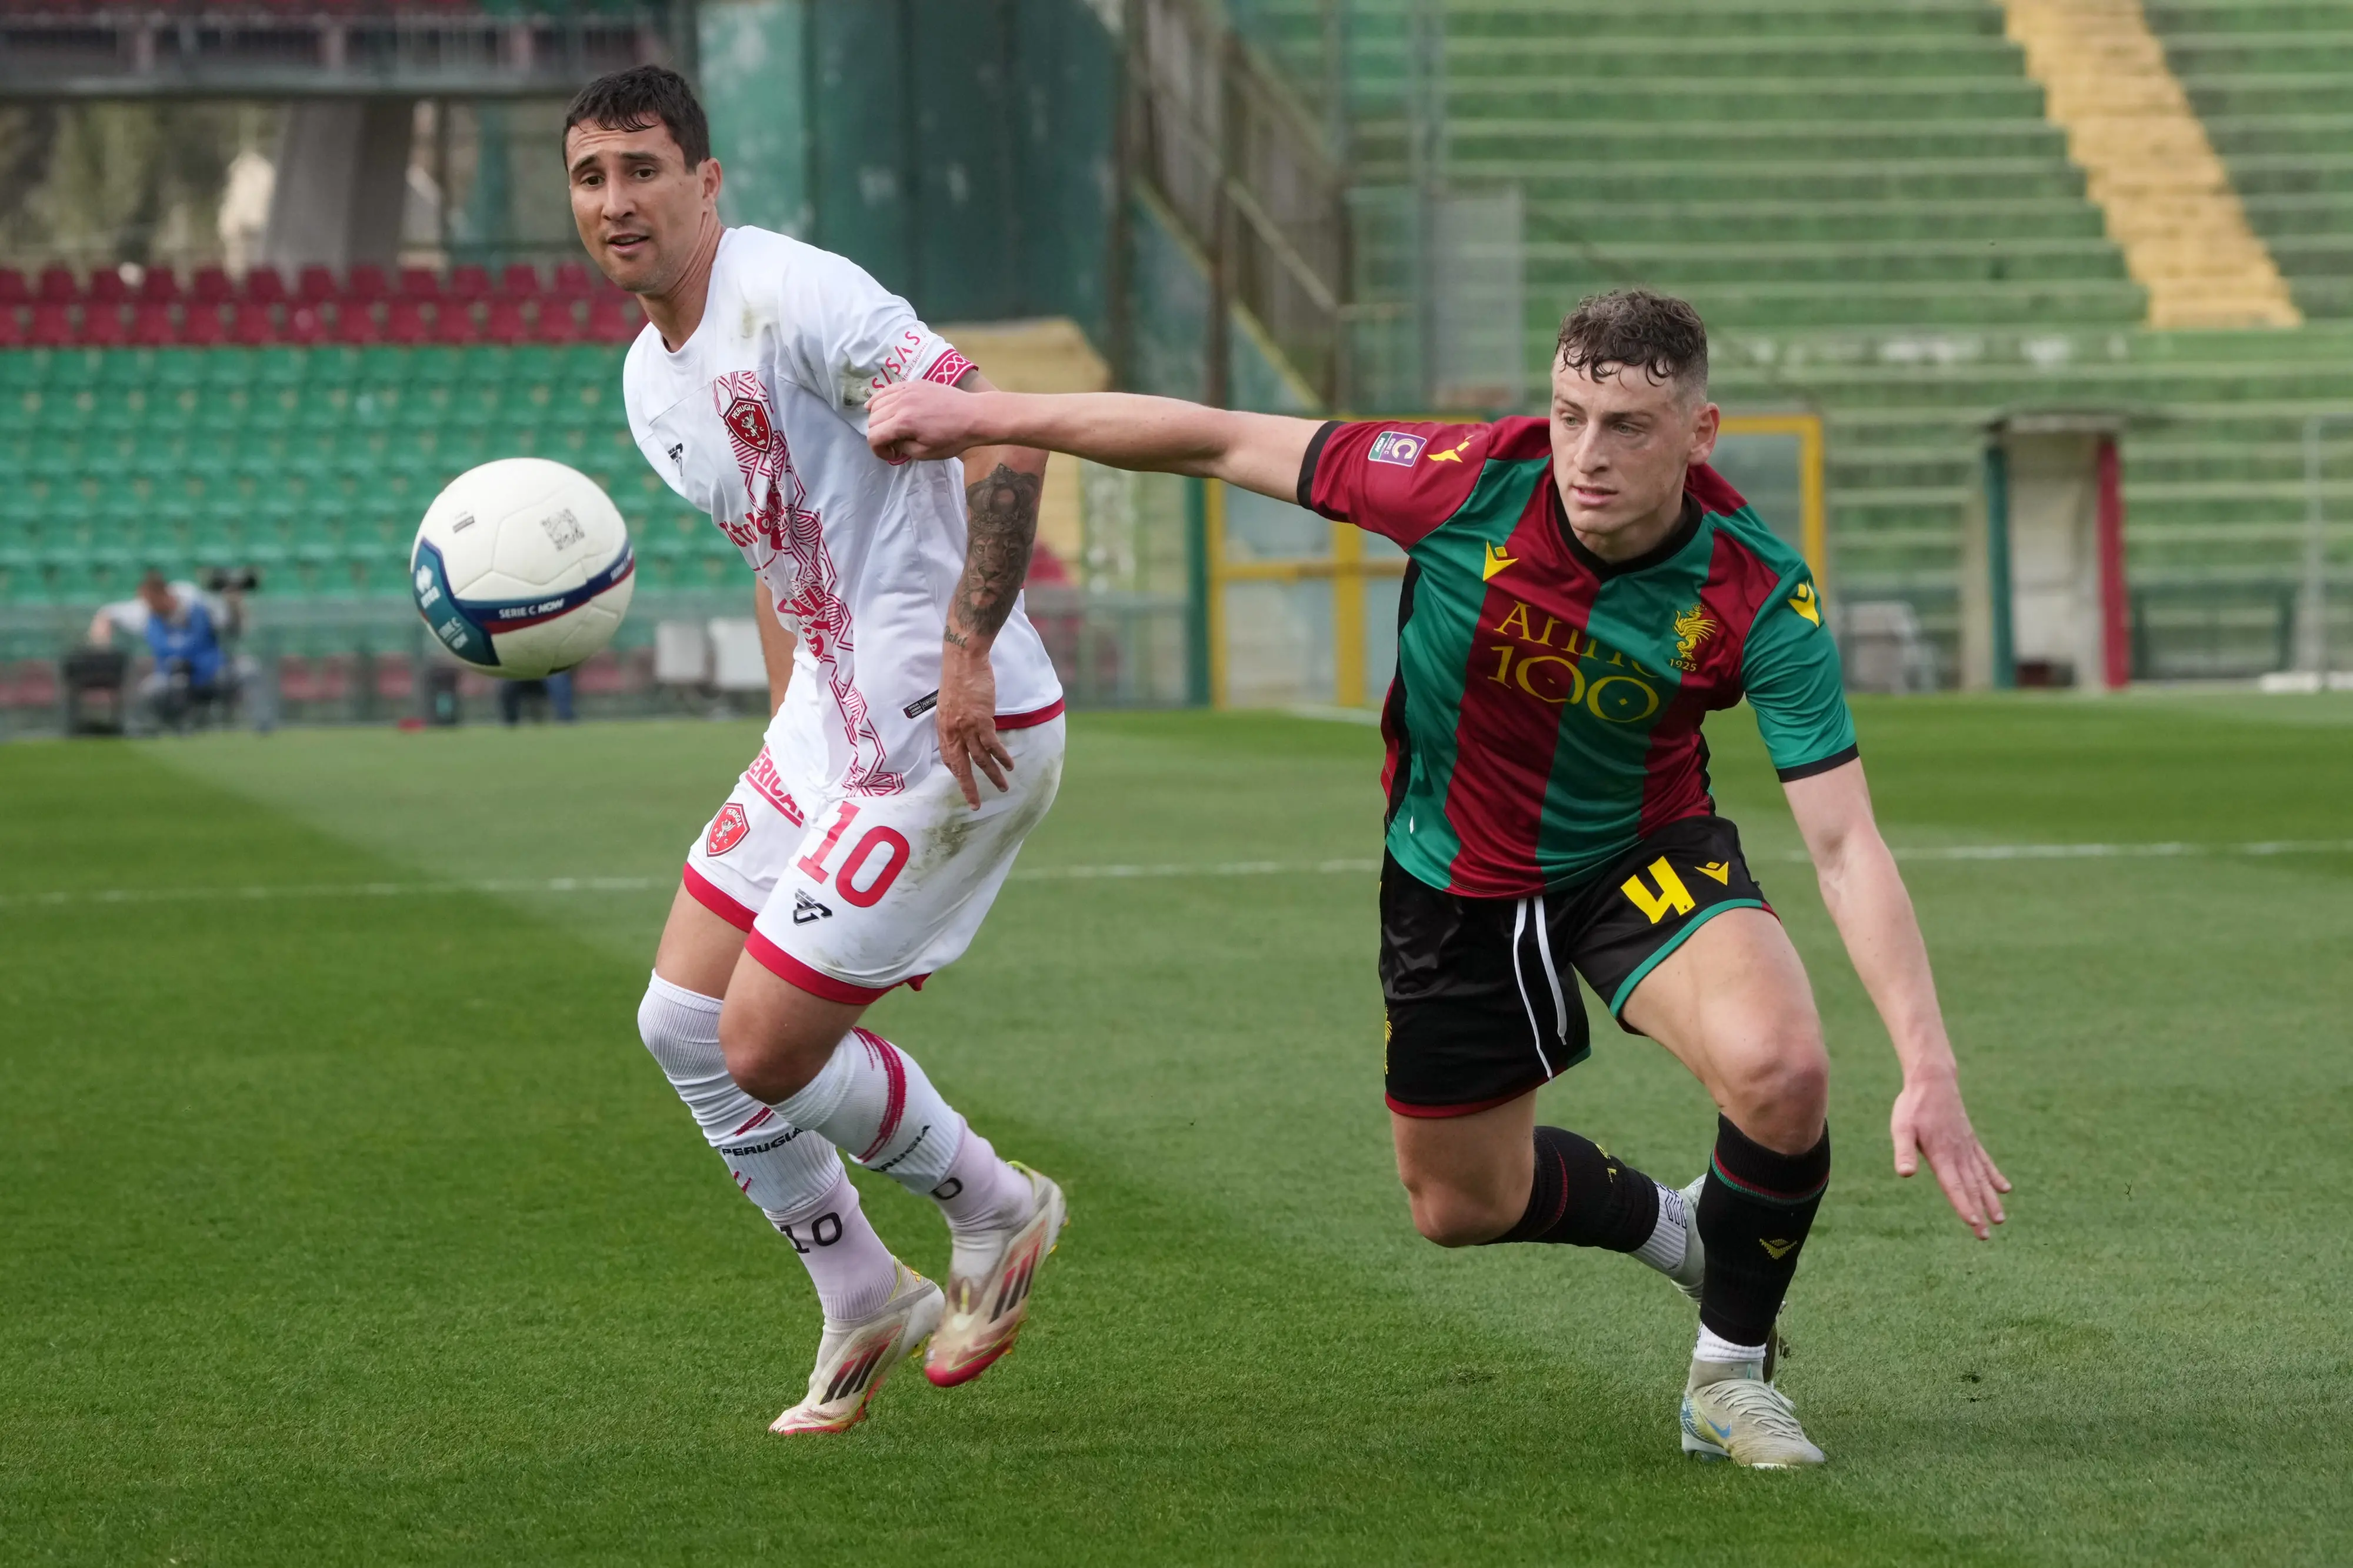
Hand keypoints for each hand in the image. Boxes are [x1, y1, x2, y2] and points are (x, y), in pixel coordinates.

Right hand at [868, 380, 985, 462]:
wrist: (974, 415)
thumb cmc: (953, 438)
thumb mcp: (925, 453)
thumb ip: (902, 448)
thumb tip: (892, 441)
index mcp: (904, 422)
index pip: (874, 436)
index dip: (878, 450)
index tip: (891, 455)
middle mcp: (901, 403)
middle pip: (873, 419)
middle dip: (878, 435)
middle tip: (893, 443)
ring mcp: (906, 390)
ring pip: (877, 403)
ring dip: (878, 418)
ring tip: (889, 427)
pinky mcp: (913, 383)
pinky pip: (888, 389)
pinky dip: (879, 398)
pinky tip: (878, 405)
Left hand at [936, 637, 1011, 808]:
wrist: (964, 660)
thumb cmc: (959, 676)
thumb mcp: (950, 701)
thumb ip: (955, 717)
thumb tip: (963, 725)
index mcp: (943, 726)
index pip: (947, 756)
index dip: (956, 771)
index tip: (962, 780)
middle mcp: (952, 731)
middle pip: (960, 766)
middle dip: (969, 787)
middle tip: (975, 805)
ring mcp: (966, 727)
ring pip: (980, 759)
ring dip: (993, 775)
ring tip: (1003, 787)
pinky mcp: (982, 721)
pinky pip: (993, 746)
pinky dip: (1002, 757)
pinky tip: (1010, 766)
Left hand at [1890, 1071, 2010, 1238]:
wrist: (1933, 1081)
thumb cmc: (1913, 1106)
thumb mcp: (1902, 1128)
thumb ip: (1904, 1151)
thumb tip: (1904, 1174)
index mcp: (1942, 1155)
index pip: (1954, 1186)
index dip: (1964, 1206)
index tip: (1974, 1224)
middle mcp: (1959, 1154)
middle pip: (1971, 1188)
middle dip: (1979, 1212)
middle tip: (1985, 1237)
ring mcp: (1967, 1147)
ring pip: (1982, 1178)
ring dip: (1990, 1199)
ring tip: (2000, 1220)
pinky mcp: (1970, 1140)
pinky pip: (1985, 1162)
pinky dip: (1995, 1176)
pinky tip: (2005, 1189)